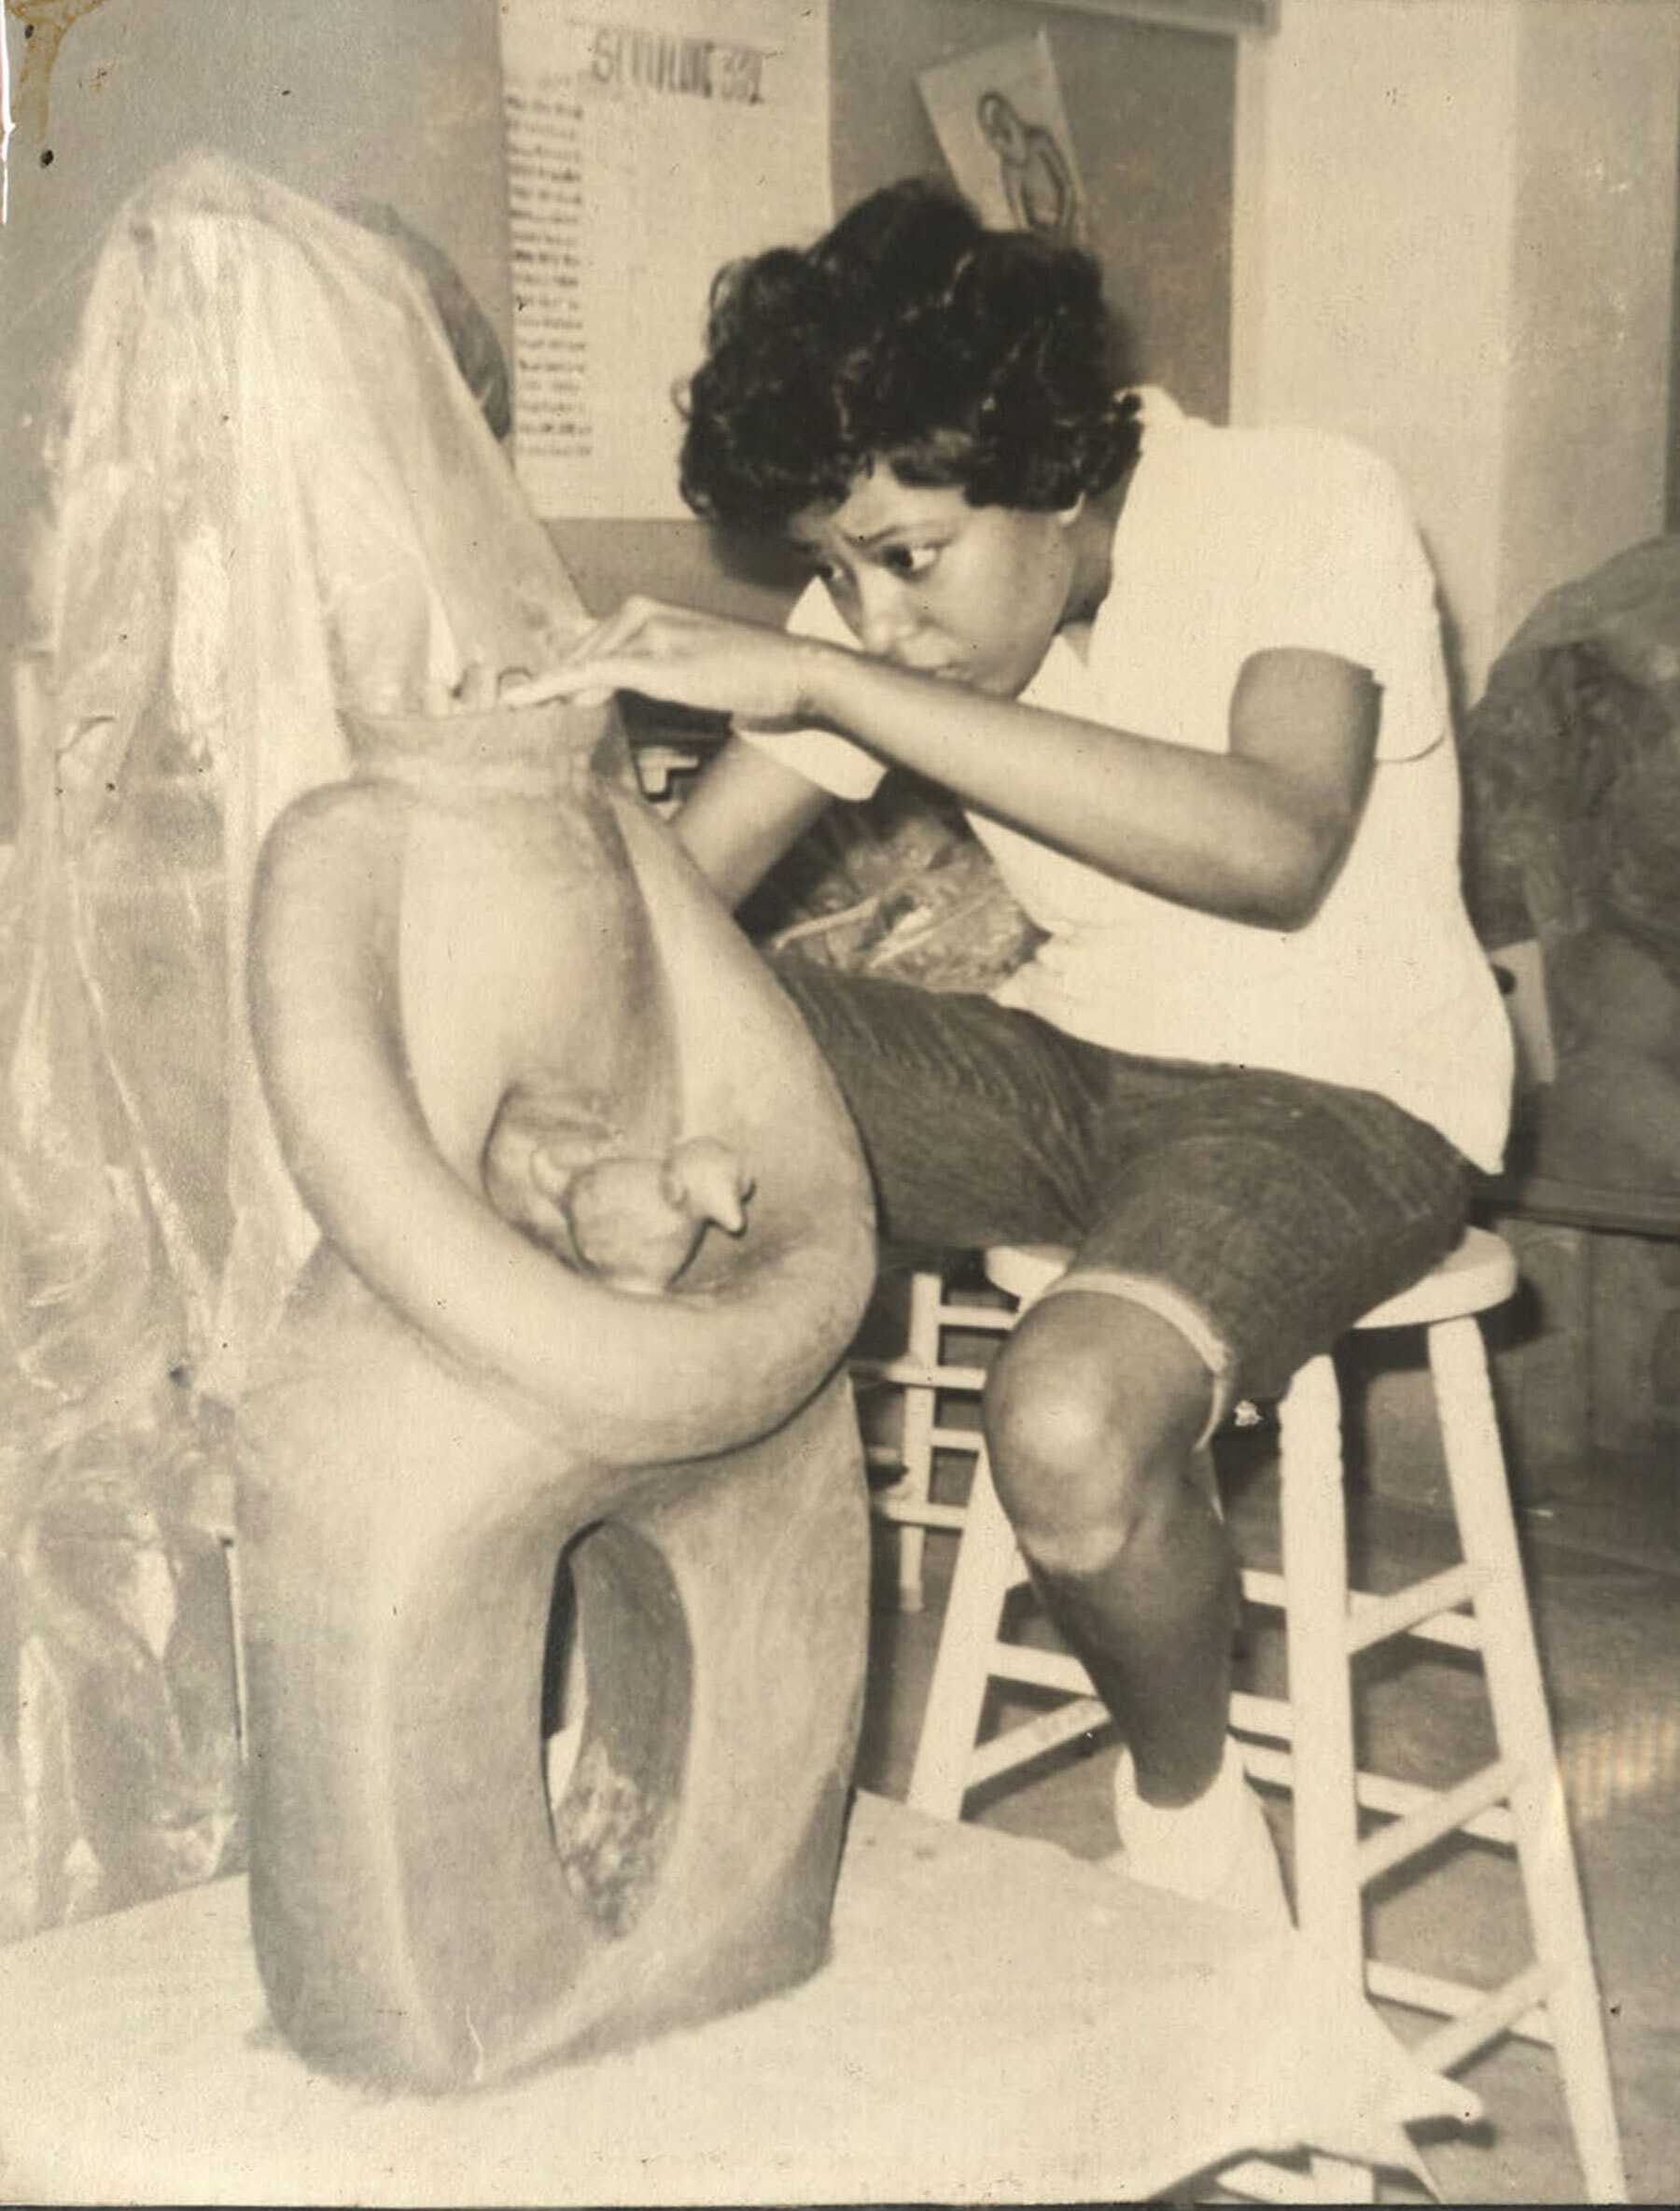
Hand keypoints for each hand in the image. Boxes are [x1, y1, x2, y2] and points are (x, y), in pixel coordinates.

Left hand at [500, 596, 823, 722]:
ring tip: (518, 716)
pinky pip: (589, 675)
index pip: (589, 642)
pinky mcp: (651, 661)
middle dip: (554, 687)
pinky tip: (523, 701)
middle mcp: (640, 612)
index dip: (560, 674)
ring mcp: (646, 633)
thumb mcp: (691, 663)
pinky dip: (552, 688)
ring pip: (580, 665)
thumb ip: (653, 665)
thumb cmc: (751, 672)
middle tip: (520, 715)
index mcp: (648, 609)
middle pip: (578, 654)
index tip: (527, 696)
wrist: (792, 671)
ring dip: (549, 693)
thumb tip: (616, 688)